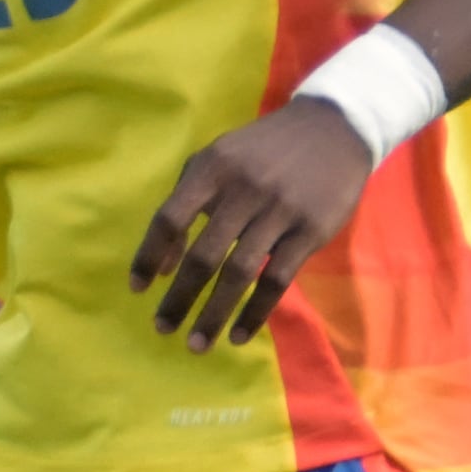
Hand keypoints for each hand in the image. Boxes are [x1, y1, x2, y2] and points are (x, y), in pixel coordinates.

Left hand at [133, 101, 373, 352]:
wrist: (334, 127)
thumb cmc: (262, 150)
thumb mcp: (217, 160)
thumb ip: (185, 203)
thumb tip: (161, 267)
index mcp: (211, 170)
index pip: (168, 219)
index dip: (148, 256)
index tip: (137, 289)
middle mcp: (243, 191)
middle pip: (203, 255)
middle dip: (179, 298)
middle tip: (162, 328)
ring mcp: (279, 212)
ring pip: (238, 273)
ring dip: (214, 314)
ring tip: (196, 344)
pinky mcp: (310, 230)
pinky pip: (277, 279)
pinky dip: (255, 311)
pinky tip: (239, 334)